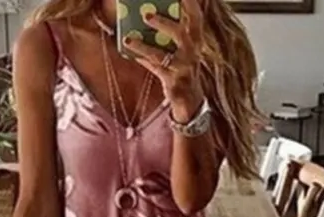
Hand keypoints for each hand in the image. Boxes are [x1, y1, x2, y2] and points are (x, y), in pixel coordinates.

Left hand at [124, 0, 204, 118]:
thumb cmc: (182, 66)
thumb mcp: (181, 47)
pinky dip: (142, 60)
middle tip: (145, 13)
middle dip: (163, 23)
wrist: (190, 100)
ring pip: (162, 56)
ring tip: (128, 39)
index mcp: (196, 39)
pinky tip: (129, 52)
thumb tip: (146, 12)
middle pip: (181, 34)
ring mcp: (183, 68)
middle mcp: (192, 52)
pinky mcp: (173, 82)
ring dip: (144, 46)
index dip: (189, 4)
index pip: (196, 17)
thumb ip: (170, 30)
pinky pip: (155, 70)